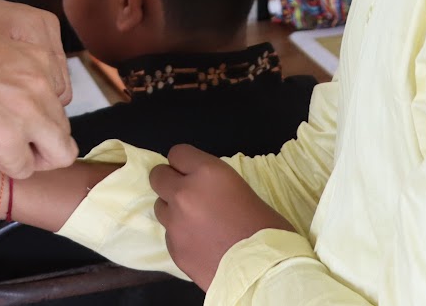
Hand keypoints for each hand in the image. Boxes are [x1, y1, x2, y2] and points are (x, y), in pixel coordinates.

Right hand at [0, 25, 75, 178]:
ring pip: (57, 153)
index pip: (60, 100)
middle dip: (37, 139)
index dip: (38, 115)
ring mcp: (28, 111)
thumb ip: (16, 68)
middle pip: (61, 127)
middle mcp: (40, 82)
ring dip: (30, 157)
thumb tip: (22, 93)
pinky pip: (23, 169)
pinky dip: (4, 167)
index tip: (15, 119)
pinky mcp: (8, 139)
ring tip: (0, 151)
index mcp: (38, 56)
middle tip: (8, 141)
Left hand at [149, 145, 292, 286]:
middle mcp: (185, 193)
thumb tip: (205, 189)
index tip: (191, 172)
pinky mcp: (173, 249)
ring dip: (173, 211)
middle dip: (170, 182)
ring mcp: (175, 222)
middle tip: (187, 194)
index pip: (178, 153)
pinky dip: (180, 237)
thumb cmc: (267, 229)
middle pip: (158, 176)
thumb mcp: (242, 190)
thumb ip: (215, 184)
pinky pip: (169, 235)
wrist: (265, 272)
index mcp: (208, 173)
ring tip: (195, 223)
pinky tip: (199, 245)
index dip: (184, 163)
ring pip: (160, 207)